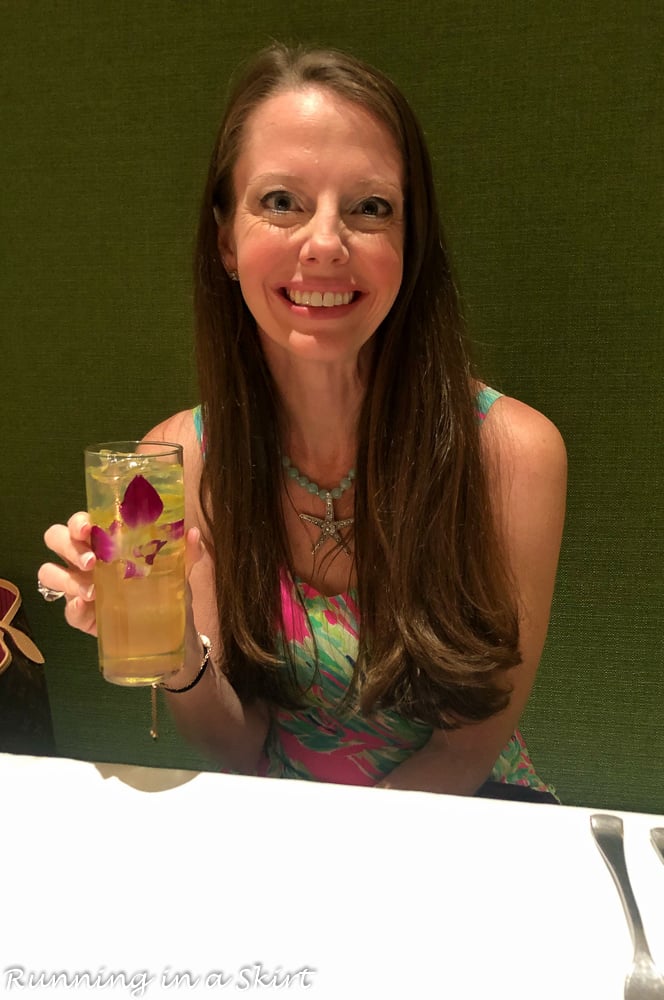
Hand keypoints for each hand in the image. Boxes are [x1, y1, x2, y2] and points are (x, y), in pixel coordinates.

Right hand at [40, 514, 203, 637]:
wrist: (170, 630)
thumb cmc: (167, 588)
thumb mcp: (179, 569)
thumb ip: (186, 552)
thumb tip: (192, 533)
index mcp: (105, 540)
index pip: (81, 522)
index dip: (78, 521)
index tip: (89, 527)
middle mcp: (85, 558)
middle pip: (56, 540)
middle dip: (69, 547)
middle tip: (92, 561)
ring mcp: (78, 586)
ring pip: (50, 573)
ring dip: (66, 579)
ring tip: (93, 591)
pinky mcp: (81, 615)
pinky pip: (67, 610)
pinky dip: (73, 608)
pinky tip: (88, 608)